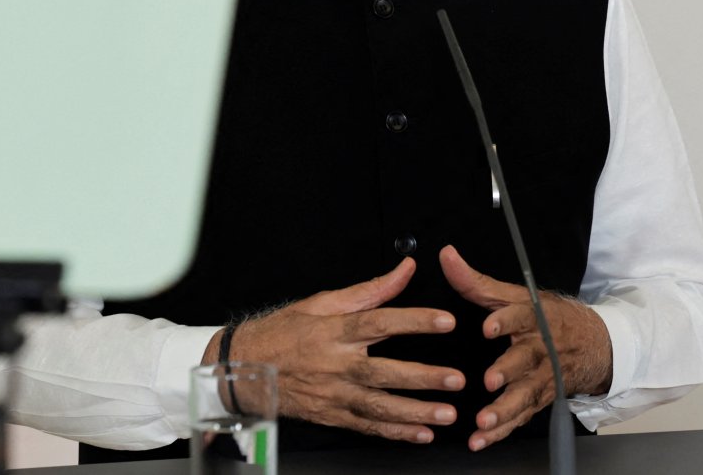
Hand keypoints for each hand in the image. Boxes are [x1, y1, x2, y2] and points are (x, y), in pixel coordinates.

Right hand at [210, 258, 465, 442]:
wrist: (246, 368)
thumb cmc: (284, 332)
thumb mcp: (322, 302)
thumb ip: (370, 290)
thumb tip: (405, 269)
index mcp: (334, 330)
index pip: (379, 322)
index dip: (414, 321)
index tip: (445, 321)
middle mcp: (336, 364)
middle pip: (384, 371)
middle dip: (423, 377)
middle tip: (456, 379)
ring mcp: (334, 394)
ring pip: (380, 405)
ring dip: (416, 412)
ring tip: (447, 414)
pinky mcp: (332, 415)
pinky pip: (368, 427)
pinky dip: (395, 432)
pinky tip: (420, 434)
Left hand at [439, 245, 611, 450]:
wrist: (595, 345)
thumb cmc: (549, 318)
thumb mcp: (517, 296)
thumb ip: (478, 282)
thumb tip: (446, 256)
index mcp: (535, 317)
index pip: (521, 314)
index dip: (505, 320)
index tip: (488, 326)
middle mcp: (541, 348)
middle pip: (526, 359)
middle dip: (508, 371)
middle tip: (490, 381)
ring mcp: (544, 376)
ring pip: (526, 395)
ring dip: (504, 410)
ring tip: (484, 421)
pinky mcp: (541, 399)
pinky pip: (521, 417)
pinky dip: (501, 431)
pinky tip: (481, 439)